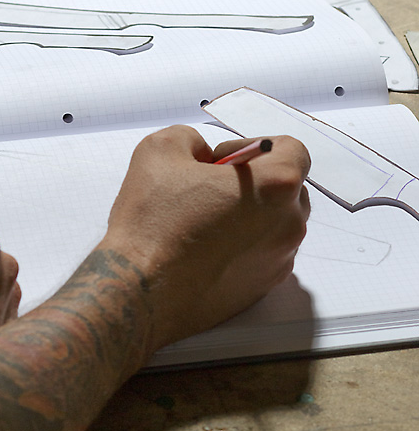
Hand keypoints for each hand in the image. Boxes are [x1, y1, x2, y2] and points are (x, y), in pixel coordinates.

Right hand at [101, 125, 309, 358]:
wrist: (140, 292)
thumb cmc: (153, 221)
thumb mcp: (160, 149)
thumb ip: (191, 138)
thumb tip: (201, 155)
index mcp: (276, 185)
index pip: (291, 150)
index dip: (253, 147)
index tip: (219, 162)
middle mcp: (289, 224)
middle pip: (287, 188)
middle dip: (252, 181)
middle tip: (208, 189)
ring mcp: (279, 260)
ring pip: (275, 223)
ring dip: (248, 214)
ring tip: (202, 221)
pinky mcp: (262, 288)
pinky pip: (262, 254)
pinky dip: (241, 245)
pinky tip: (203, 249)